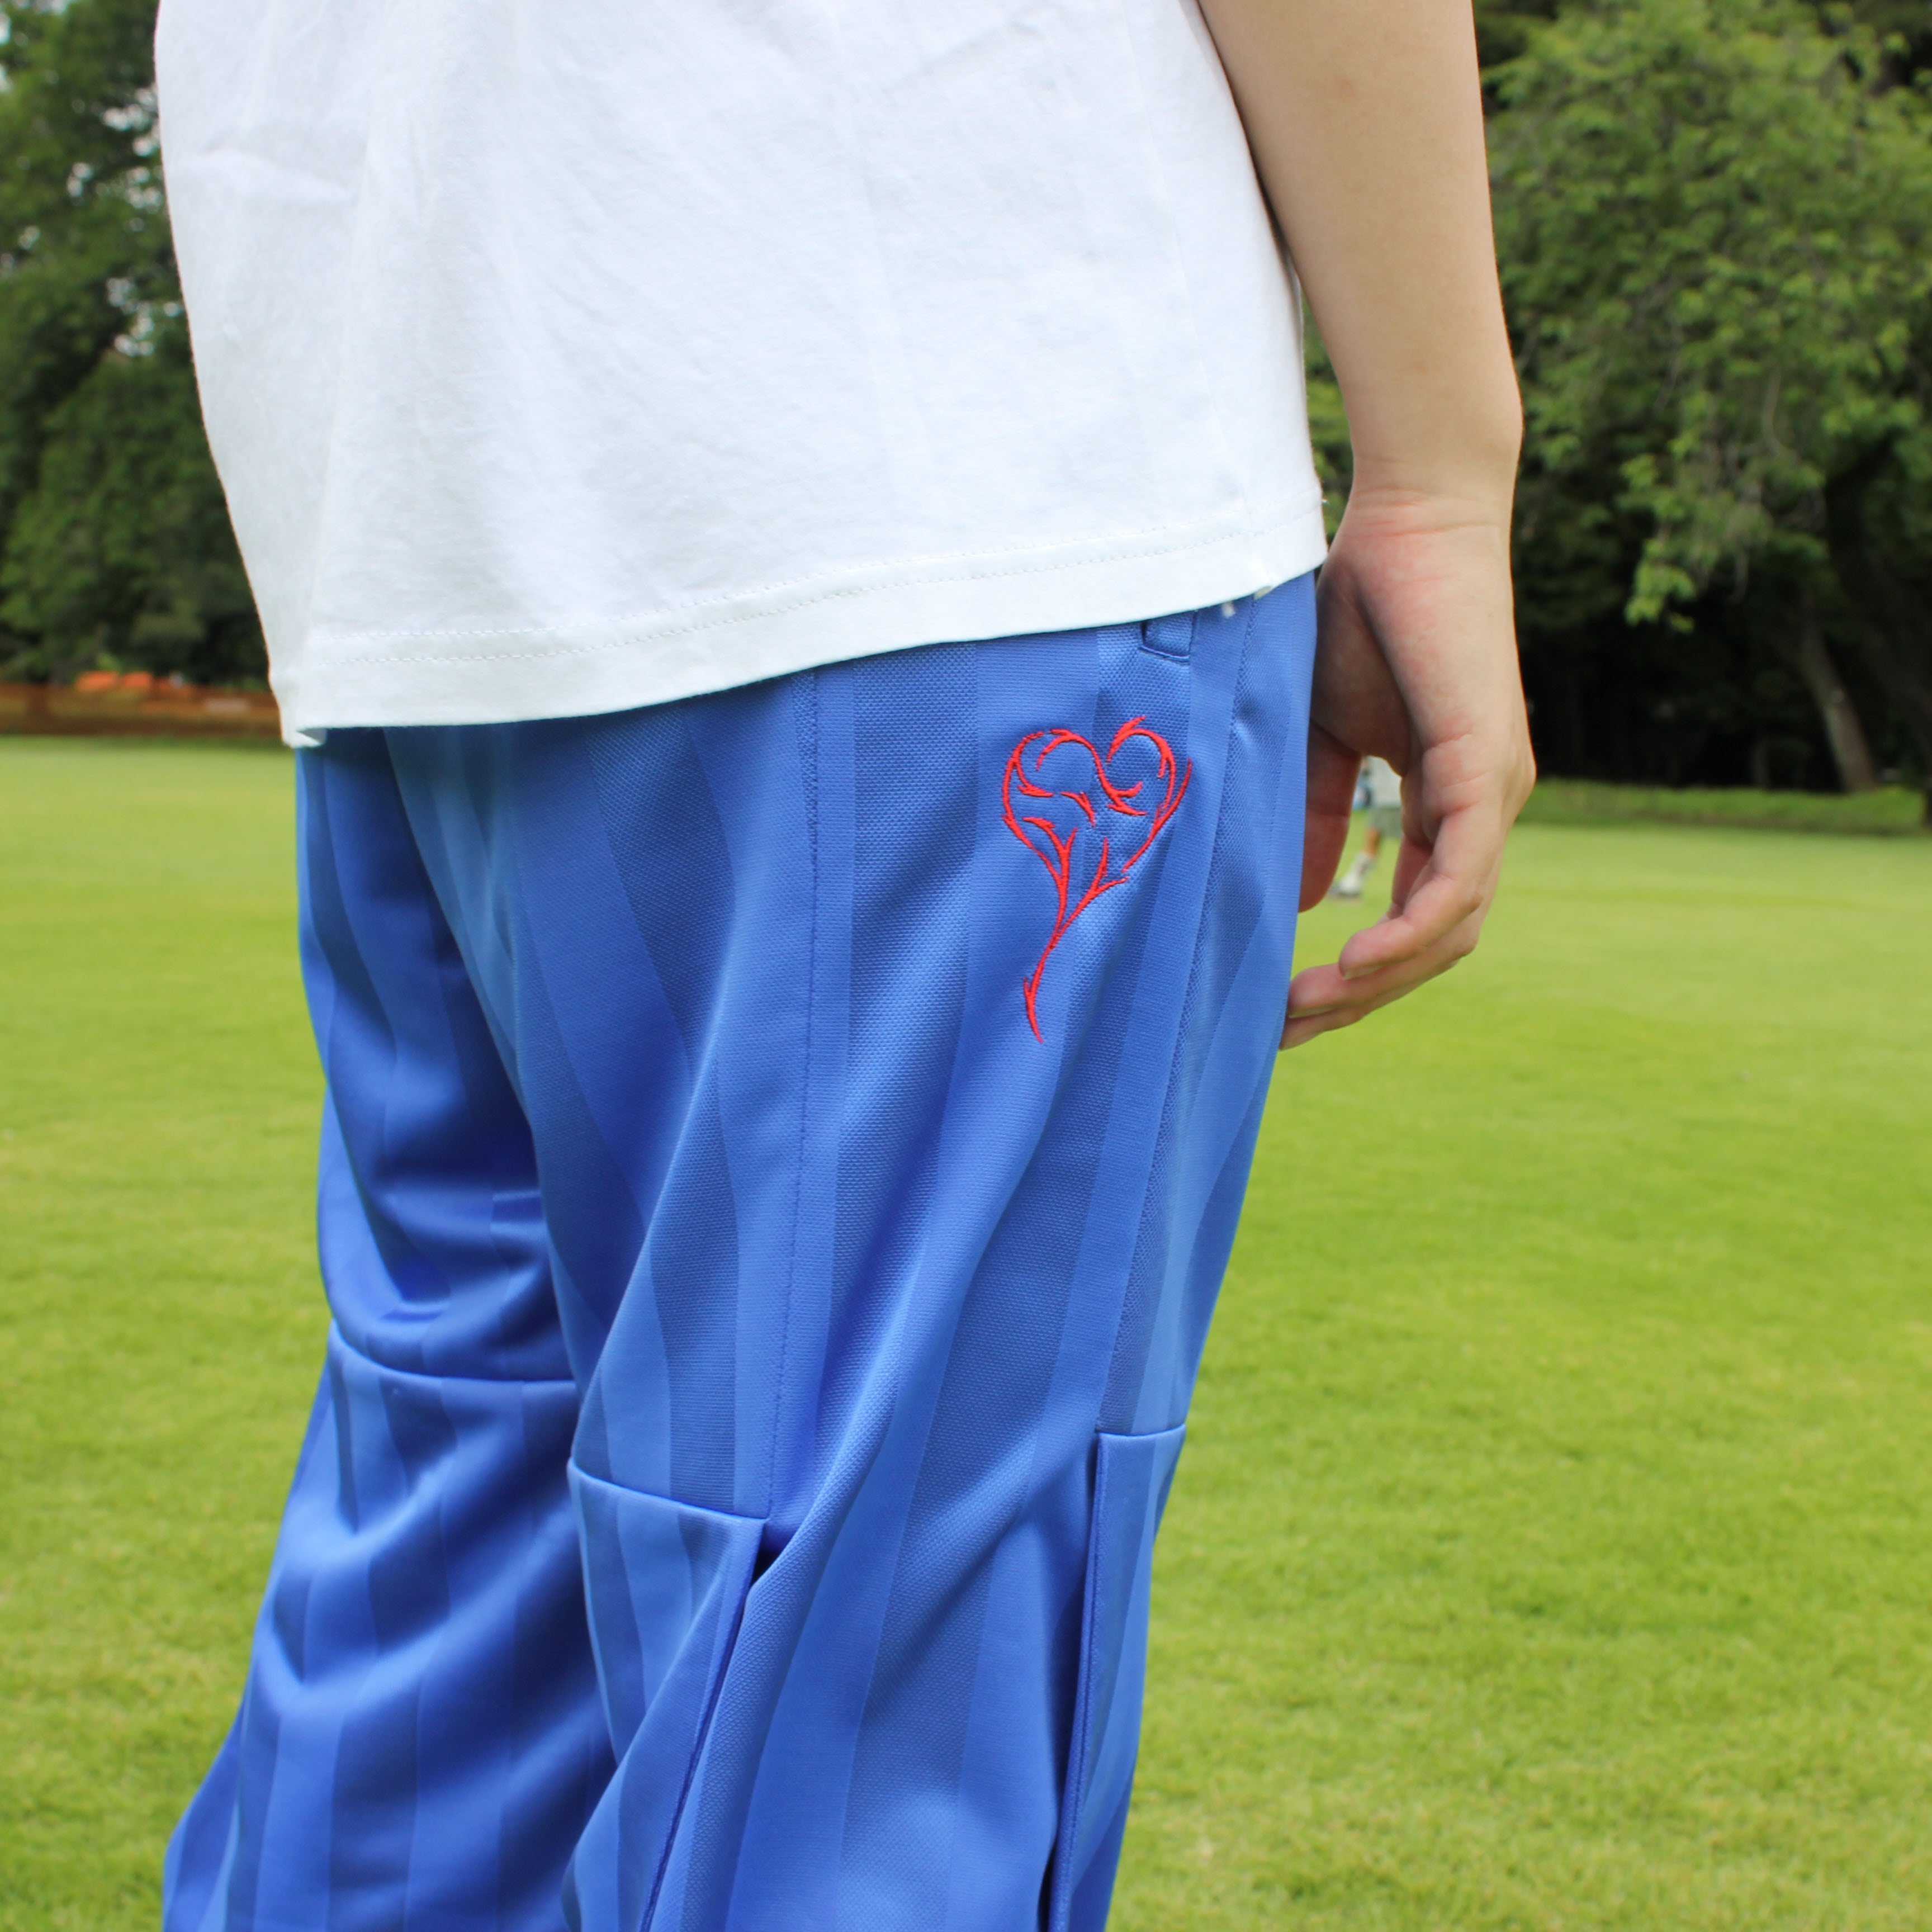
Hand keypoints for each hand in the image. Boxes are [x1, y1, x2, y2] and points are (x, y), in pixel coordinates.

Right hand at [1284, 488, 1534, 1049]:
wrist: (1408, 518)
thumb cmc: (1359, 610)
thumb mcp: (1321, 735)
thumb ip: (1315, 815)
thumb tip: (1302, 901)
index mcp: (1450, 803)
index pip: (1419, 915)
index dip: (1357, 972)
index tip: (1283, 1005)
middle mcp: (1484, 810)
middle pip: (1439, 942)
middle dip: (1361, 998)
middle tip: (1284, 1030)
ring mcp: (1495, 793)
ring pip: (1454, 926)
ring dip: (1381, 981)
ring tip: (1307, 1006)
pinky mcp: (1488, 767)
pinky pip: (1460, 879)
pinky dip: (1413, 931)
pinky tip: (1355, 962)